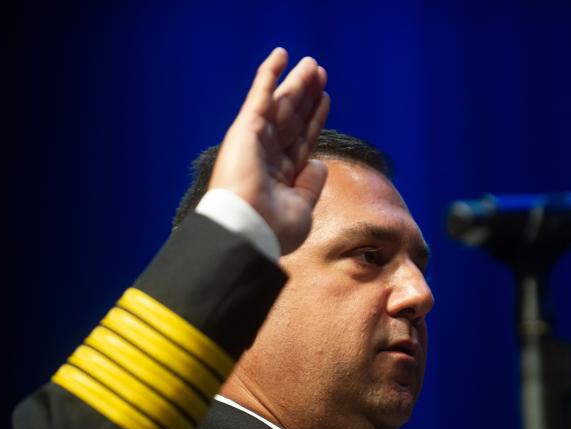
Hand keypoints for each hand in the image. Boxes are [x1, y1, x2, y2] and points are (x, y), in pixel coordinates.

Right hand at [208, 48, 329, 253]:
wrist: (246, 230)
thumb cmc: (273, 230)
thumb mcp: (302, 209)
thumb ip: (311, 185)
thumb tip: (319, 162)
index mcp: (281, 176)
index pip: (302, 140)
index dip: (314, 118)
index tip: (325, 98)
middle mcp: (267, 156)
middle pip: (294, 118)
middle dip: (307, 95)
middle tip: (320, 72)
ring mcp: (256, 141)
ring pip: (281, 104)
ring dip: (295, 82)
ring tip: (312, 64)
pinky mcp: (246, 130)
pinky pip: (260, 96)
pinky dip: (269, 75)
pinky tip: (280, 55)